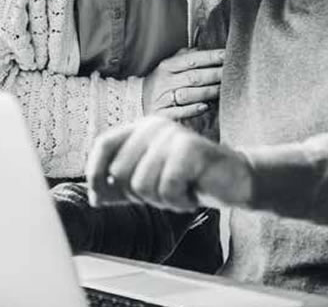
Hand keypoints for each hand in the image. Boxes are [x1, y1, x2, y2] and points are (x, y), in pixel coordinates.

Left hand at [85, 116, 253, 212]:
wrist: (234, 181)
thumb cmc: (189, 180)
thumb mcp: (148, 183)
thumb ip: (120, 187)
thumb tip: (93, 197)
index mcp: (140, 128)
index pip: (103, 144)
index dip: (94, 172)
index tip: (98, 197)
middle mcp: (153, 126)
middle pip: (120, 172)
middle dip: (138, 195)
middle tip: (163, 193)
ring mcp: (172, 135)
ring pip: (142, 185)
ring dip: (162, 200)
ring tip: (180, 191)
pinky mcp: (190, 149)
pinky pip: (167, 188)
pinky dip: (179, 201)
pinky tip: (192, 194)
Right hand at [142, 48, 222, 119]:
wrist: (135, 102)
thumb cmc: (160, 82)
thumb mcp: (168, 66)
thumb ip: (186, 56)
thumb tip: (205, 46)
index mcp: (167, 66)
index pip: (192, 60)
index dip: (211, 57)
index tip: (227, 55)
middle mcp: (165, 81)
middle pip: (194, 77)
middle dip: (215, 74)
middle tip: (232, 73)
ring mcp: (163, 98)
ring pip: (189, 94)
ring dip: (208, 92)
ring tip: (224, 89)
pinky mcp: (162, 114)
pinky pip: (180, 112)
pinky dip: (193, 109)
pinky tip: (205, 106)